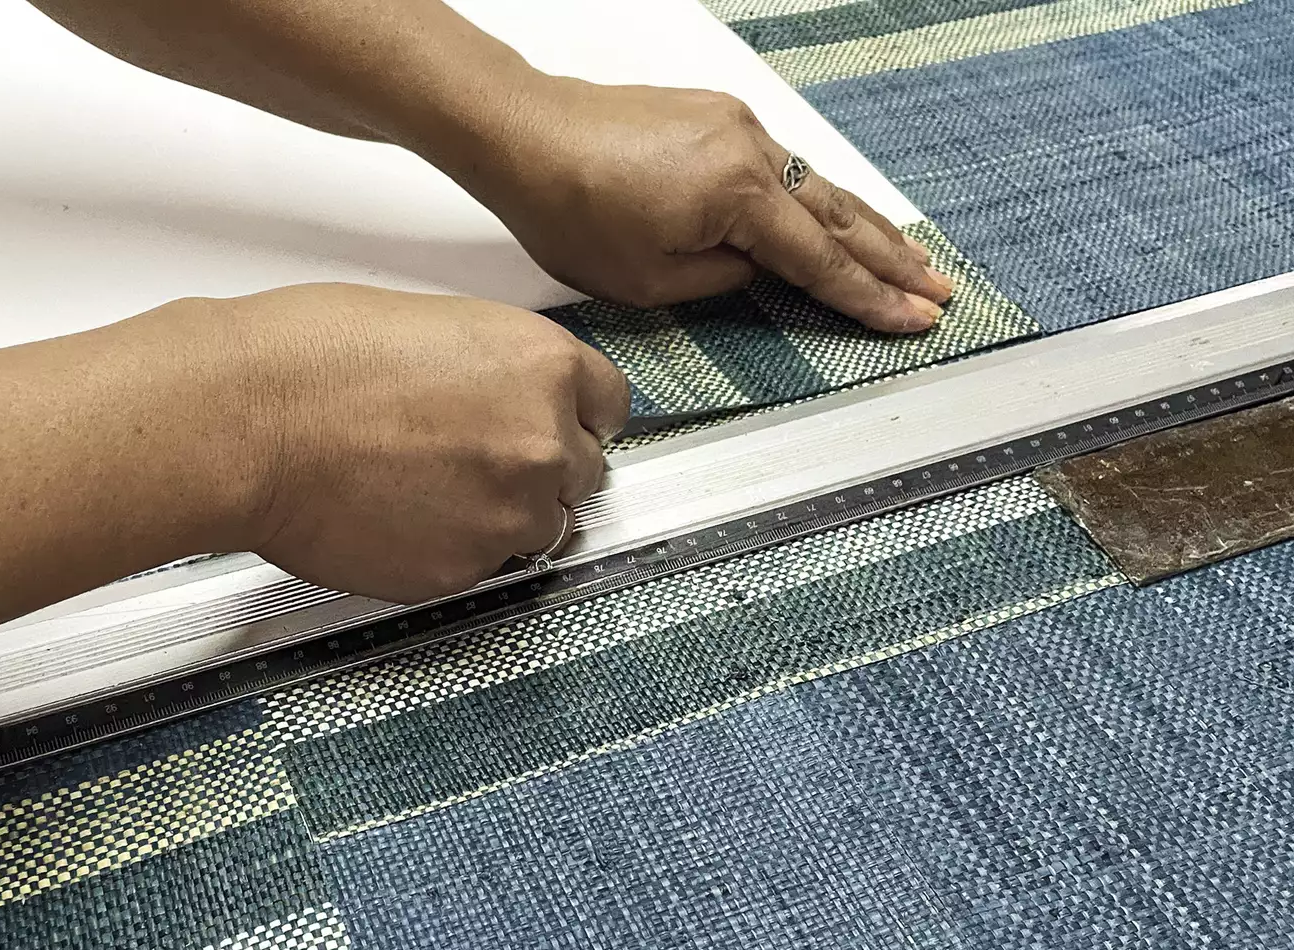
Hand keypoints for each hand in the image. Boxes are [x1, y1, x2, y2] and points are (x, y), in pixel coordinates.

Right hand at [222, 284, 629, 603]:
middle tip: (472, 458)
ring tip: (425, 489)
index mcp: (543, 368)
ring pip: (537, 527)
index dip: (576, 415)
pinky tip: (397, 516)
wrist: (247, 422)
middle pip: (582, 473)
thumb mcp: (436, 326)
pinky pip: (479, 565)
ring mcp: (506, 517)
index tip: (558, 424)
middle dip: (538, 467)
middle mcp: (543, 446)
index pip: (611, 406)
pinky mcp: (461, 572)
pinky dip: (450, 548)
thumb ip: (498, 373)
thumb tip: (508, 400)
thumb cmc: (312, 358)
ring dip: (499, 514)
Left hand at [455, 78, 951, 330]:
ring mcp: (738, 125)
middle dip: (892, 260)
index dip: (870, 298)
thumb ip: (722, 279)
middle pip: (838, 217)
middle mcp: (752, 150)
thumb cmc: (570, 209)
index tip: (915, 319)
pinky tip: (838, 215)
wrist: (525, 134)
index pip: (820, 262)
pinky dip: (819, 196)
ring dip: (866, 226)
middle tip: (939, 290)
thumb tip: (760, 269)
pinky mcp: (718, 116)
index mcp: (740, 196)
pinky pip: (784, 165)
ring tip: (910, 258)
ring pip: (816, 186)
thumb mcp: (649, 279)